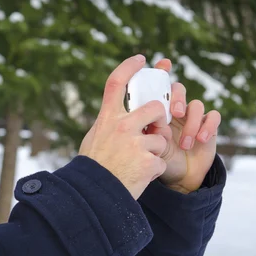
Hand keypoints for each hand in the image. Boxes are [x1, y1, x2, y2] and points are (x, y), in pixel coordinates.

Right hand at [79, 54, 169, 199]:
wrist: (94, 195)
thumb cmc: (93, 167)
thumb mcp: (94, 138)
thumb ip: (109, 123)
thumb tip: (118, 112)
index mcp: (107, 119)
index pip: (117, 83)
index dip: (130, 67)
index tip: (141, 59)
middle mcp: (122, 127)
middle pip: (155, 108)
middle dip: (160, 118)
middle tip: (155, 129)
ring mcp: (137, 144)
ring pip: (161, 138)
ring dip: (155, 151)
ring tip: (138, 163)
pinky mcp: (150, 162)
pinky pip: (161, 161)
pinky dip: (154, 170)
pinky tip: (139, 176)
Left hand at [146, 59, 221, 192]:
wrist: (177, 177)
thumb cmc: (157, 158)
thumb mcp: (145, 144)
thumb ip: (143, 130)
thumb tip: (143, 120)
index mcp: (156, 109)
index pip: (159, 85)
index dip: (162, 70)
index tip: (164, 63)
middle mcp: (174, 109)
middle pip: (178, 89)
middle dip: (177, 97)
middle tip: (174, 113)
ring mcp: (192, 117)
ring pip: (195, 104)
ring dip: (190, 123)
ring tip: (184, 143)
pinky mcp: (208, 126)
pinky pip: (212, 116)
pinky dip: (206, 126)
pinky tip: (200, 139)